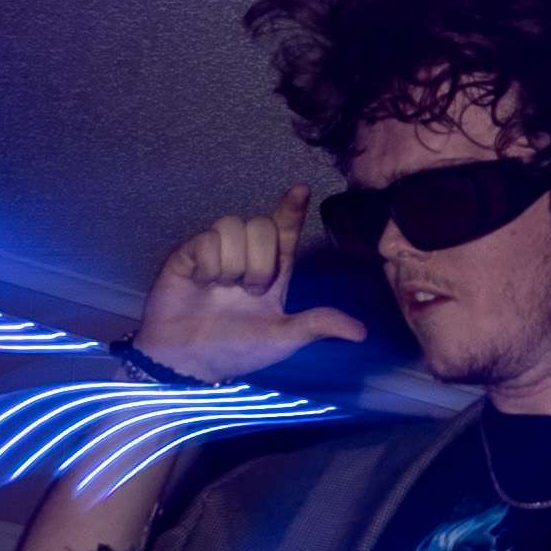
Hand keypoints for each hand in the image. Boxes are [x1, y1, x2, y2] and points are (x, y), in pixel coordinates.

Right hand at [134, 185, 367, 384]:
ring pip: (233, 226)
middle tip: (250, 290)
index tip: (301, 189)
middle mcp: (245, 256)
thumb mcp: (283, 338)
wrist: (189, 361)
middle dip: (260, 260)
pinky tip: (201, 284)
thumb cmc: (236, 350)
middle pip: (261, 225)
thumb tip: (362, 333)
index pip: (284, 232)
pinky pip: (207, 239)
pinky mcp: (188, 254)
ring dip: (234, 262)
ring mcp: (215, 253)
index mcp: (271, 272)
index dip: (292, 209)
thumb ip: (317, 325)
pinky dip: (209, 265)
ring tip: (223, 288)